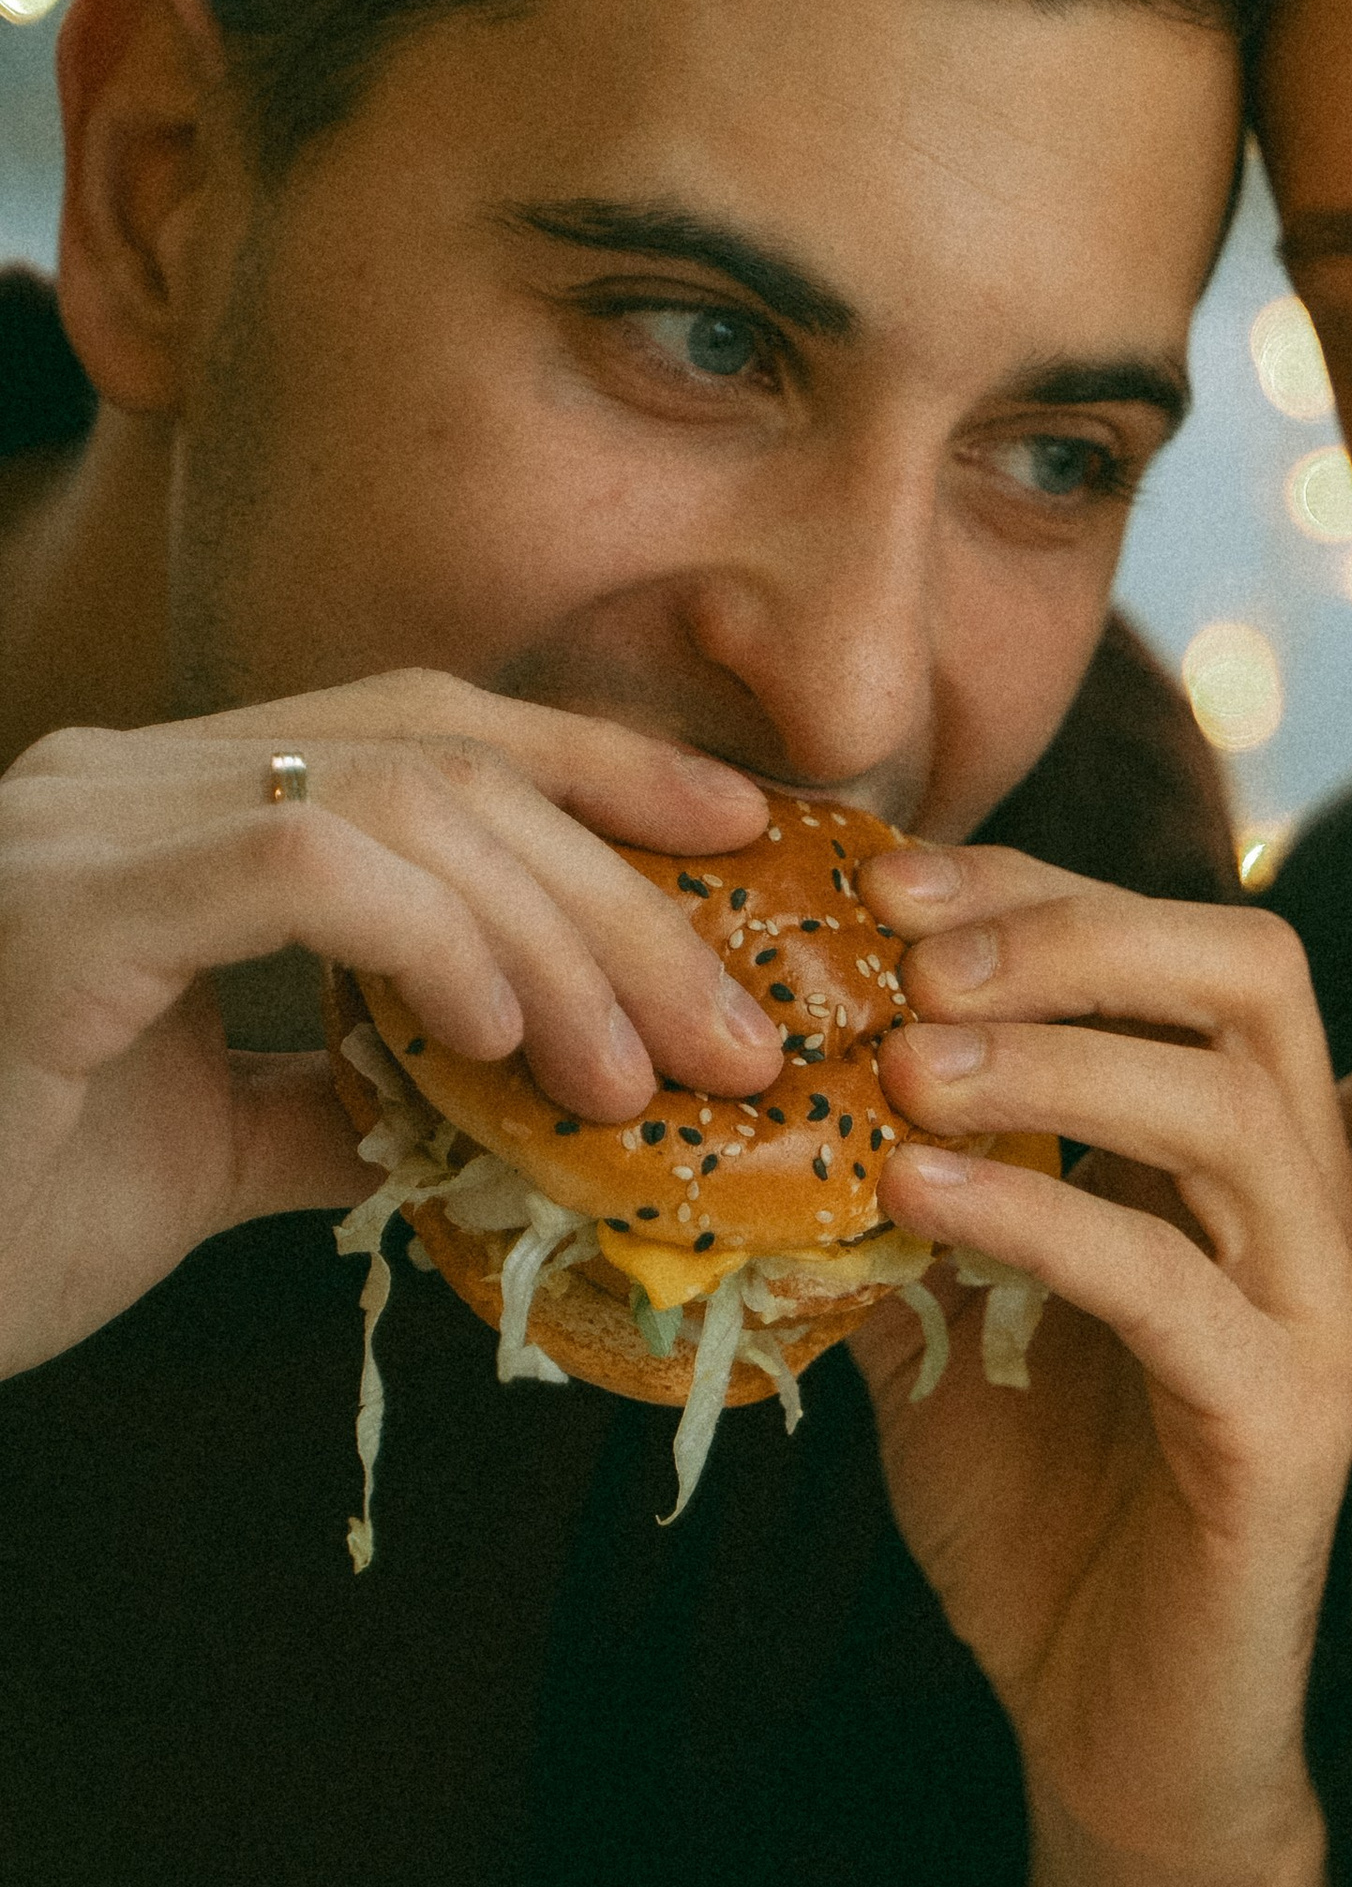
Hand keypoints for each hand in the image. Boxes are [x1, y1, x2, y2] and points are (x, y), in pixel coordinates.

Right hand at [0, 676, 776, 1377]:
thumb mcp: (208, 1154)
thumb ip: (333, 1100)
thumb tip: (476, 1108)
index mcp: (164, 813)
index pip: (426, 732)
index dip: (602, 767)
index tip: (747, 838)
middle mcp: (120, 782)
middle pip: (444, 761)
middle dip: (623, 894)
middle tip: (735, 1038)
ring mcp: (78, 831)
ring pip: (397, 801)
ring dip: (557, 940)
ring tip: (632, 1079)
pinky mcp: (54, 916)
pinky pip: (300, 863)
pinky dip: (433, 939)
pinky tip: (496, 1045)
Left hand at [844, 846, 1351, 1879]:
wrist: (1115, 1732)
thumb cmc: (1041, 1518)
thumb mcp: (944, 1312)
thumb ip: (901, 1185)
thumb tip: (770, 1059)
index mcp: (1243, 1157)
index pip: (1183, 949)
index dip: (1041, 891)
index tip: (887, 882)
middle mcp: (1313, 1208)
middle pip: (1256, 974)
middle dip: (1076, 928)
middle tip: (910, 948)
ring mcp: (1319, 1314)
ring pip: (1229, 1109)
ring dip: (1052, 1058)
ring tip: (901, 1063)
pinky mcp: (1287, 1425)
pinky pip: (1174, 1282)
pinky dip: (1044, 1214)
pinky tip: (916, 1192)